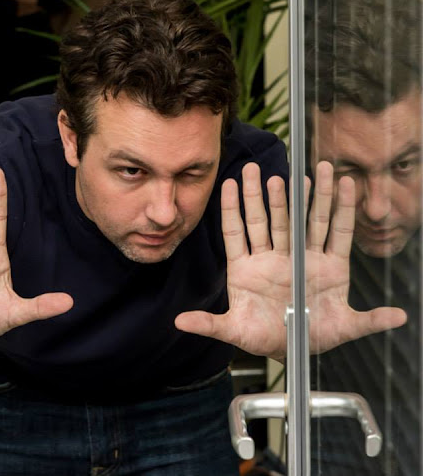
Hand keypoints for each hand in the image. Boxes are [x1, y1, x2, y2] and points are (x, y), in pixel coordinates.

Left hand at [175, 161, 405, 358]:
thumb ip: (209, 325)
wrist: (298, 352)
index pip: (236, 231)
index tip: (228, 184)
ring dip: (303, 197)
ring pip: (302, 222)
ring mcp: (302, 261)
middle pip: (267, 220)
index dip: (232, 208)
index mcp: (247, 271)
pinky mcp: (331, 269)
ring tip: (304, 171)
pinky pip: (337, 235)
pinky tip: (343, 187)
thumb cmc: (263, 339)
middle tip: (257, 169)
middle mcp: (274, 259)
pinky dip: (341, 212)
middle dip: (262, 195)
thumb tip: (178, 322)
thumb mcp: (235, 332)